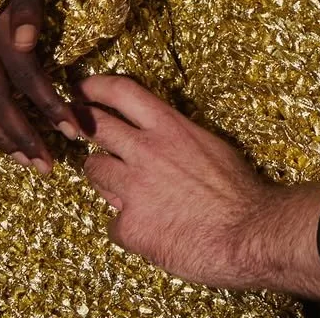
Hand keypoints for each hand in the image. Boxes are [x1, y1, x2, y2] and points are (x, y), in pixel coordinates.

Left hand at [78, 75, 319, 301]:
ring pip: (95, 171)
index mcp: (170, 127)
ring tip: (114, 182)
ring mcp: (133, 188)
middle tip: (73, 126)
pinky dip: (125, 224)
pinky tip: (145, 228)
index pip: (123, 92)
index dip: (96, 87)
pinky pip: (113, 220)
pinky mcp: (129, 225)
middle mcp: (146, 151)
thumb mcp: (210, 146)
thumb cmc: (237, 189)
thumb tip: (162, 142)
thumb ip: (178, 140)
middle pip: (97, 127)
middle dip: (82, 125)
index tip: (82, 87)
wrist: (246, 232)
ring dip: (102, 175)